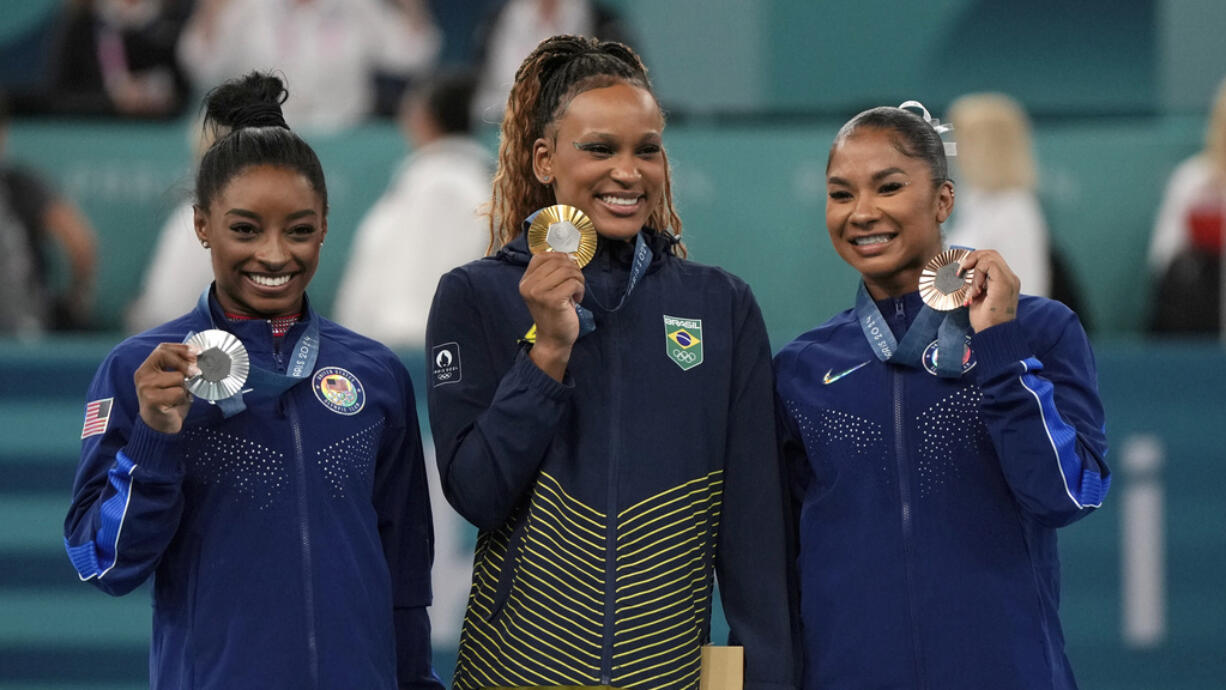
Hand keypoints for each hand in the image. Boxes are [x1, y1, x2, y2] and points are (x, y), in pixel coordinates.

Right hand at [135, 343, 199, 433]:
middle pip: (166, 357)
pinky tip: (175, 405)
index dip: (181, 348)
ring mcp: (145, 387)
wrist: (160, 426)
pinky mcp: (152, 400)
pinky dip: (183, 399)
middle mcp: (142, 375)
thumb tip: (199, 357)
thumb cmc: (169, 401)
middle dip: (185, 363)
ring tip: (179, 397)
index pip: (162, 349)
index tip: (197, 351)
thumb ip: (181, 368)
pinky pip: (178, 392)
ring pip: (177, 377)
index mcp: (147, 368)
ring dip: (185, 387)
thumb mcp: (174, 381)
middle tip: (198, 371)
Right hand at [519, 252, 584, 380]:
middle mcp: (529, 286)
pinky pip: (573, 283)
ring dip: (578, 280)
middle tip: (576, 283)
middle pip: (558, 261)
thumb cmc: (554, 313)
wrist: (553, 339)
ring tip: (576, 291)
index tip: (568, 268)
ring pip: (568, 271)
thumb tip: (569, 256)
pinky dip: (580, 289)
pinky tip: (577, 299)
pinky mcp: (553, 300)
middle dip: (573, 270)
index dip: (559, 257)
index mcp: (525, 281)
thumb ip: (552, 272)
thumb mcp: (547, 289)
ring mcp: (539, 293)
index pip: (542, 256)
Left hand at [958, 249, 1019, 332]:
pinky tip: (976, 289)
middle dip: (972, 259)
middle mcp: (1010, 278)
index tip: (962, 273)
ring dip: (975, 269)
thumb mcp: (977, 297)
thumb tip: (963, 273)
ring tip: (973, 288)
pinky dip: (978, 273)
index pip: (991, 259)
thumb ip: (976, 283)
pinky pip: (989, 264)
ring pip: (990, 256)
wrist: (993, 334)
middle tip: (961, 272)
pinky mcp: (1004, 283)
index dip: (974, 261)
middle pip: (991, 254)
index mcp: (1005, 281)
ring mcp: (1009, 280)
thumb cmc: (985, 321)